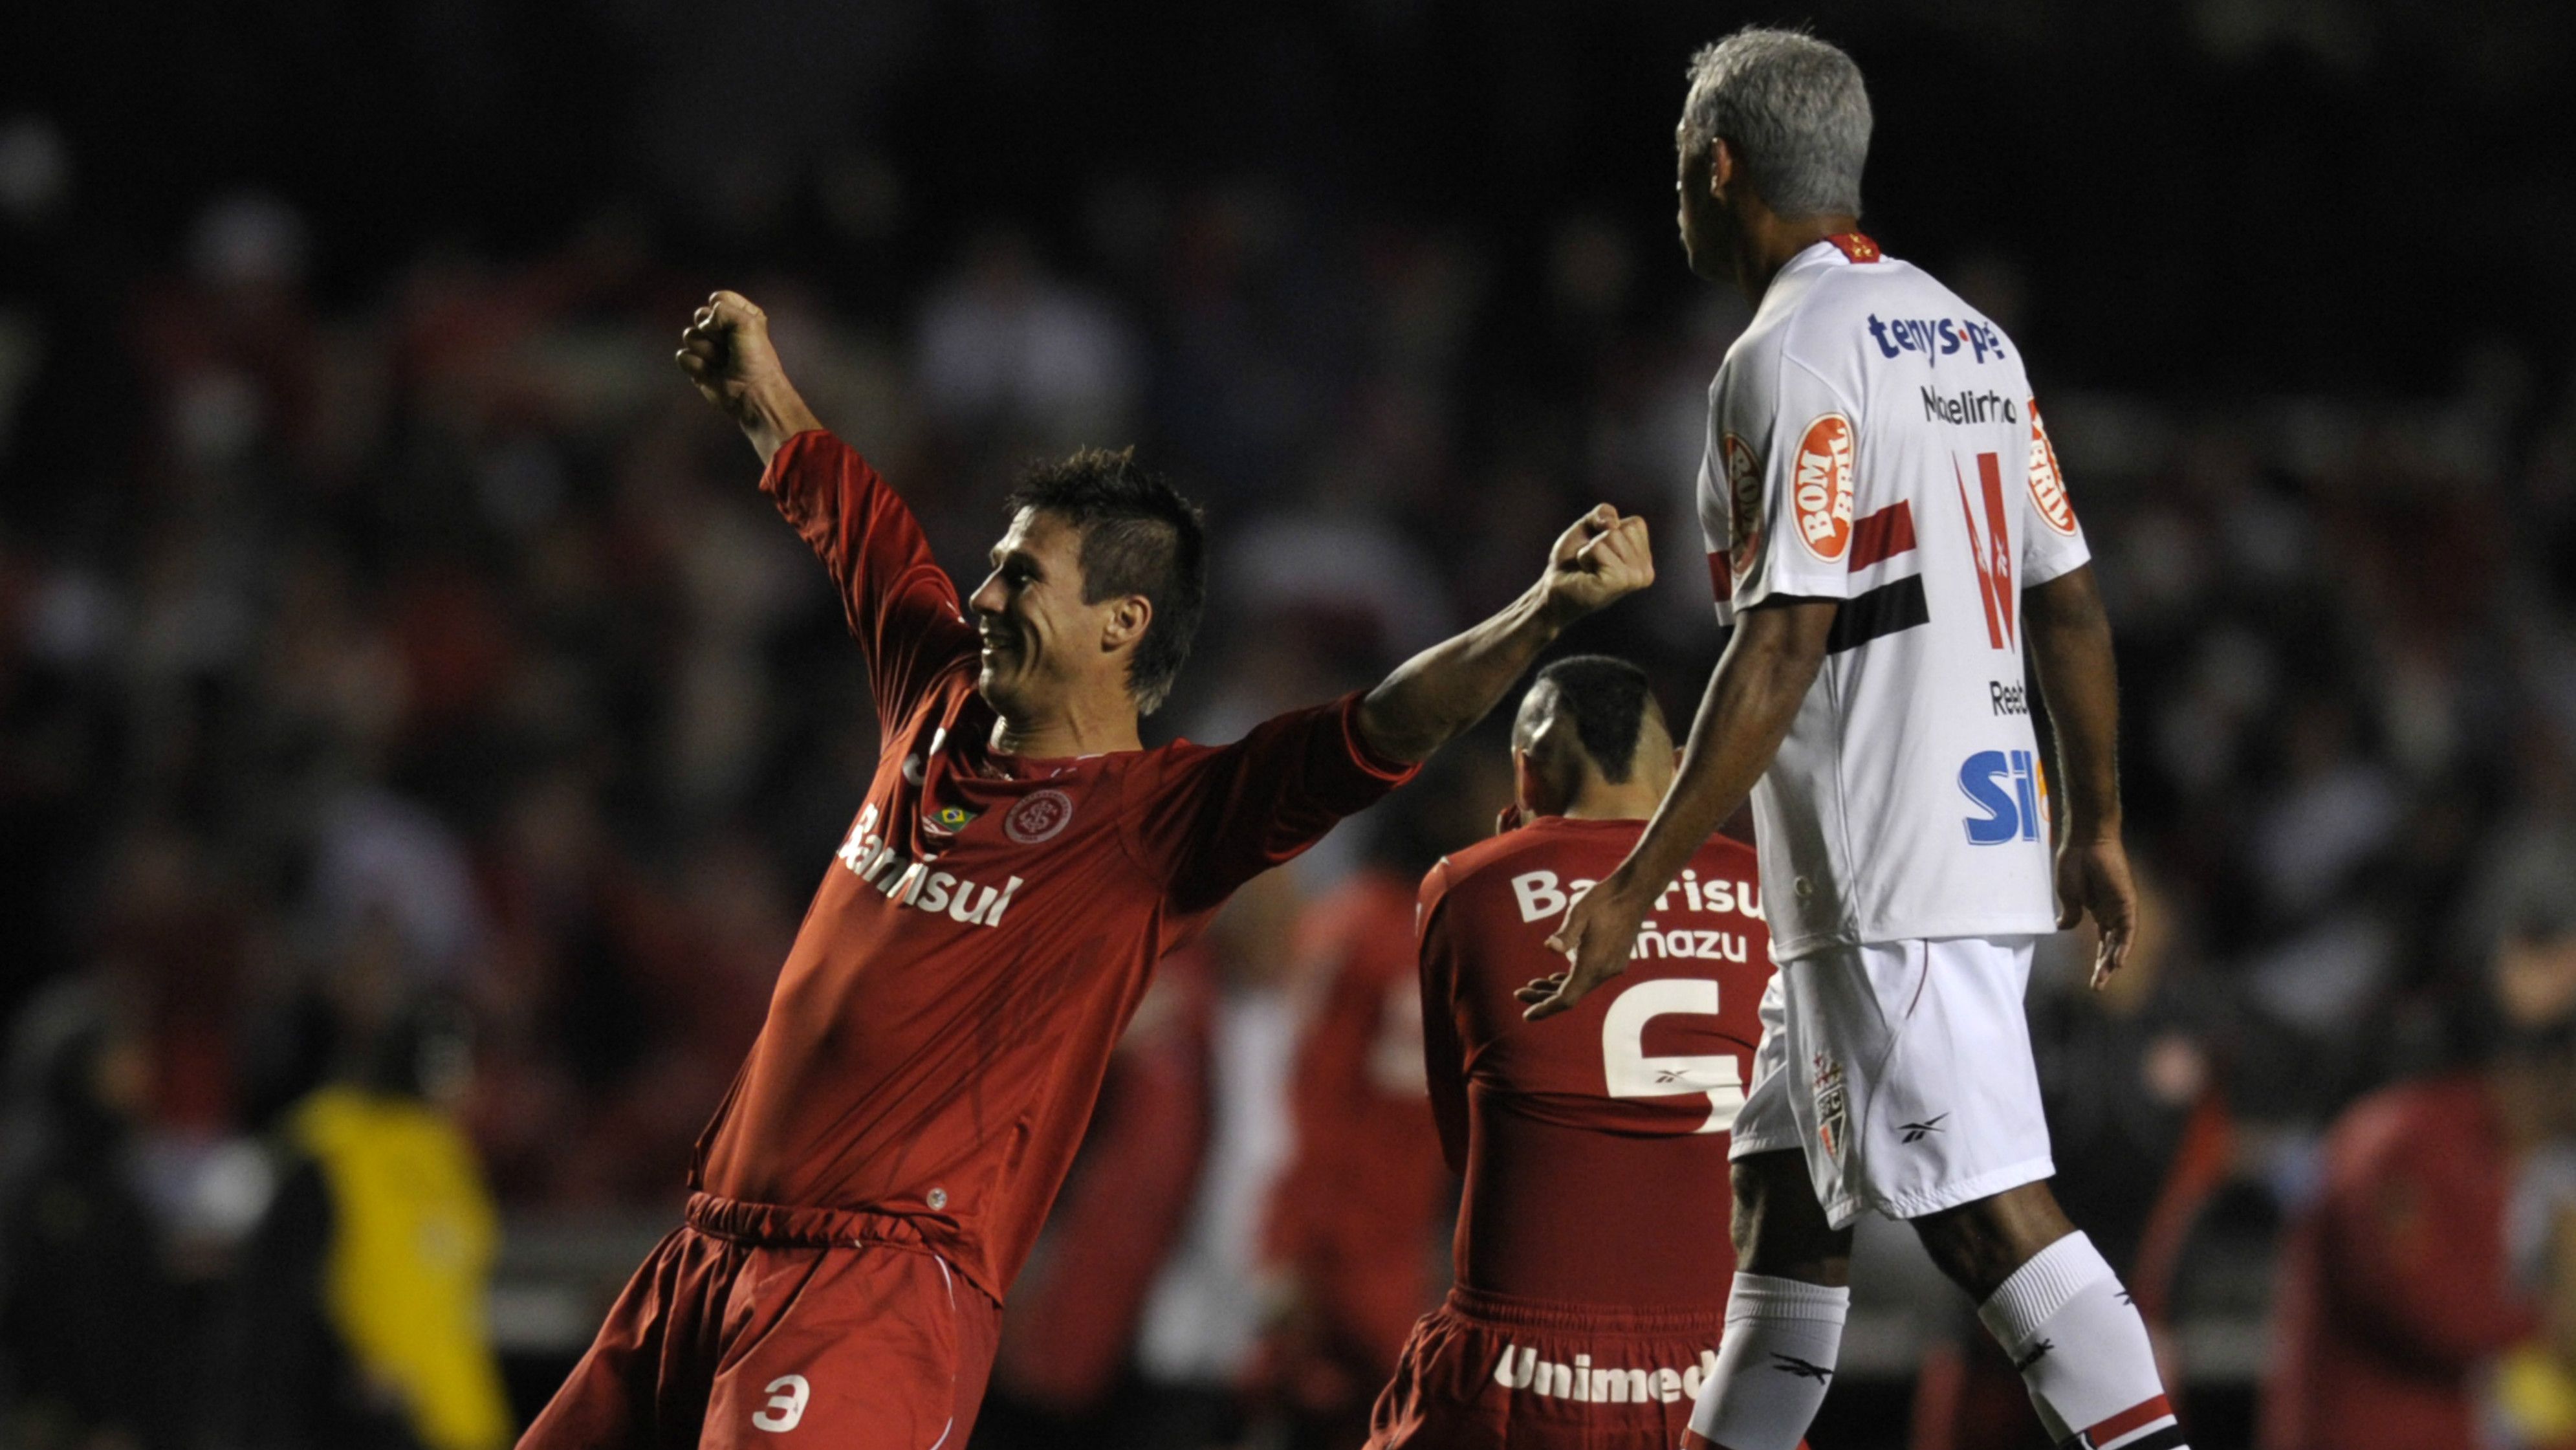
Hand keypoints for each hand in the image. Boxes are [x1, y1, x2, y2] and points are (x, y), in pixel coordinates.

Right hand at [676, 290, 817, 460]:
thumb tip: (705, 322)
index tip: (735, 327)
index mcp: (740, 315)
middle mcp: (723, 329)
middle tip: (729, 347)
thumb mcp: (748, 322)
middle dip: (713, 332)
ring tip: (723, 363)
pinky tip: (712, 375)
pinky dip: (697, 367)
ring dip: (707, 351)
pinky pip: (683, 357)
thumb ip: (724, 309)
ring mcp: (708, 347)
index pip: (718, 298)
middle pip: (699, 315)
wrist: (751, 394)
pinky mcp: (697, 366)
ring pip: (689, 335)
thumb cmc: (754, 359)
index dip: (722, 311)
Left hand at [1515, 873, 1646, 1019]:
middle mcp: (1605, 971)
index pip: (1567, 998)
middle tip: (1519, 994)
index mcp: (1594, 963)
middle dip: (1544, 998)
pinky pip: (1587, 978)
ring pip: (1579, 987)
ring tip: (1531, 986)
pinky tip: (1553, 977)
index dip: (1545, 1008)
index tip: (1527, 1015)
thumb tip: (1550, 948)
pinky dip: (1569, 980)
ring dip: (1555, 989)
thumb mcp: (1580, 912)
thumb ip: (1565, 933)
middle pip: (1571, 995)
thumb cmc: (1605, 899)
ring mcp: (1612, 967)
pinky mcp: (1614, 960)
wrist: (1635, 891)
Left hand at [1537, 505, 1653, 621]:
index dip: (1609, 530)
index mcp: (1645, 559)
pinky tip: (1586, 574)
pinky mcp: (1618, 582)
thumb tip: (1612, 523)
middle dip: (1599, 539)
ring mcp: (1634, 578)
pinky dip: (1585, 556)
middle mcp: (1645, 571)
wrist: (1555, 588)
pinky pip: (1598, 548)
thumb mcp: (1589, 526)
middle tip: (1592, 562)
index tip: (1599, 551)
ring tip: (1589, 568)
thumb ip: (1603, 513)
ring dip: (1590, 549)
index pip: (1636, 523)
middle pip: (1623, 528)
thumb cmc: (1573, 560)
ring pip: (1611, 536)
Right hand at [2056, 834, 2136, 988]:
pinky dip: (2124, 945)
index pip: (2102, 942)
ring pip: (2121, 940)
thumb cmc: (2074, 861)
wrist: (2085, 841)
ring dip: (2113, 960)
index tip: (2092, 981)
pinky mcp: (2127, 901)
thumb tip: (2063, 927)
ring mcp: (2122, 907)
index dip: (2098, 962)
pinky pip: (2128, 928)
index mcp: (2099, 910)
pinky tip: (2117, 961)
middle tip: (2097, 986)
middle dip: (2104, 967)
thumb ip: (2070, 913)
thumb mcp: (2068, 894)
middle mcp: (2113, 911)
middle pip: (2112, 945)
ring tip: (2104, 978)